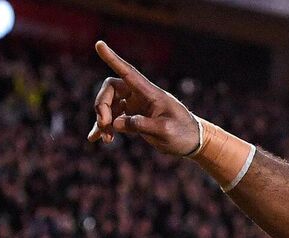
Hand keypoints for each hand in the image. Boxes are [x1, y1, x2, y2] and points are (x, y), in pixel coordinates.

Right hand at [87, 41, 199, 155]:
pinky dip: (104, 127)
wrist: (192, 142)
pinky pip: (113, 119)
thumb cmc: (183, 133)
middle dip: (102, 106)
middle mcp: (140, 95)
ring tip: (106, 139)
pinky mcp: (133, 118)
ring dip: (103, 120)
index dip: (113, 59)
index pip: (128, 73)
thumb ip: (142, 125)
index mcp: (150, 93)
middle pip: (111, 90)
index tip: (99, 44)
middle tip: (106, 125)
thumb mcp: (166, 131)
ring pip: (109, 105)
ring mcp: (136, 106)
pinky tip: (96, 138)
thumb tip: (115, 123)